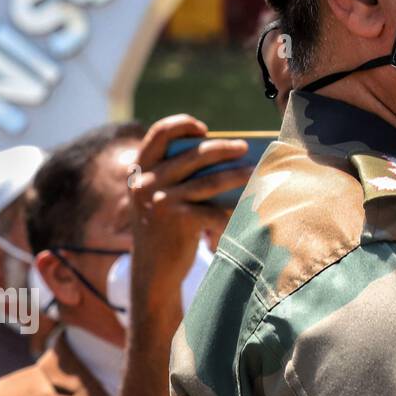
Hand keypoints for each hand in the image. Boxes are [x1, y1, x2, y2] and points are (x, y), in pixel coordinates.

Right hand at [128, 115, 252, 315]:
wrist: (153, 270)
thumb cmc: (165, 227)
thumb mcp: (159, 197)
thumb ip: (177, 175)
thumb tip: (225, 153)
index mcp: (140, 170)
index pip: (159, 133)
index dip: (182, 124)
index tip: (203, 129)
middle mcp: (147, 182)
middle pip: (193, 154)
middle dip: (223, 148)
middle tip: (244, 147)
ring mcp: (161, 200)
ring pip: (210, 180)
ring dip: (237, 174)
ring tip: (254, 171)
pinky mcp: (178, 220)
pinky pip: (215, 210)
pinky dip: (234, 209)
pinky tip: (249, 207)